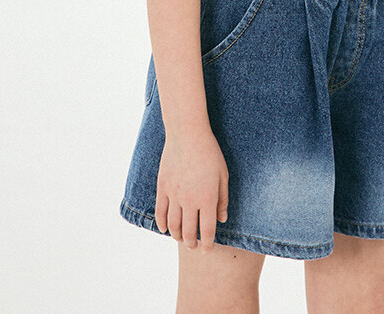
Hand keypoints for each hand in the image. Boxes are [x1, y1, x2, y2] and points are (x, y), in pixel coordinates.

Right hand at [156, 127, 228, 249]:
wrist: (188, 134)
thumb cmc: (210, 153)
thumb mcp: (223, 175)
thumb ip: (223, 199)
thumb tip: (222, 219)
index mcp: (207, 198)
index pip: (207, 230)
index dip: (207, 244)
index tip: (207, 250)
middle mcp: (190, 201)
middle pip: (188, 232)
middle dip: (192, 243)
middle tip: (194, 246)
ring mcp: (174, 195)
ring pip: (173, 225)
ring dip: (177, 236)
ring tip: (182, 239)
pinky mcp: (162, 188)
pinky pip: (160, 212)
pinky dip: (162, 224)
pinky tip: (166, 229)